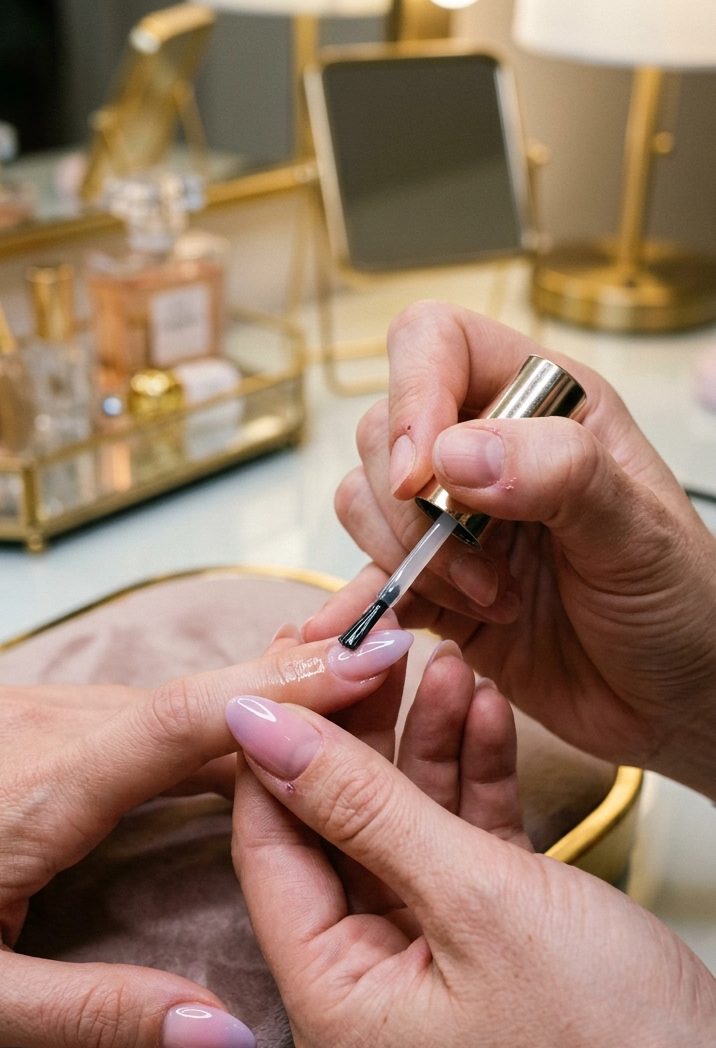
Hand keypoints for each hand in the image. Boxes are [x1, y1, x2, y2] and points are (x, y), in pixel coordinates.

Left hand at [0, 625, 410, 1047]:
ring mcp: (24, 708)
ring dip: (256, 689)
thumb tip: (224, 1035)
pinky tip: (242, 717)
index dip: (291, 690)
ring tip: (350, 679)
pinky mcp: (14, 710)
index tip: (374, 661)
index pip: (192, 723)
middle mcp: (42, 728)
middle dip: (299, 673)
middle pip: (196, 694)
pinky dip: (202, 706)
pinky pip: (131, 704)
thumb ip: (98, 1015)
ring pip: (166, 696)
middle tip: (399, 654)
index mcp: (41, 793)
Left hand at [229, 668, 715, 1047]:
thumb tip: (262, 730)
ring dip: (426, 745)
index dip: (276, 746)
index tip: (294, 660)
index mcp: (331, 994)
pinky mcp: (487, 943)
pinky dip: (473, 783)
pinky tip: (483, 715)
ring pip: (402, 827)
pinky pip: (458, 847)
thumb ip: (364, 804)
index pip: (267, 845)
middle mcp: (366, 981)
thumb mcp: (475, 899)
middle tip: (377, 651)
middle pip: (334, 828)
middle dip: (363, 733)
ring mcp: (428, 961)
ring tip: (445, 662)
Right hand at [308, 303, 715, 796]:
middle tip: (488, 573)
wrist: (673, 704)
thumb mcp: (638, 532)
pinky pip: (368, 574)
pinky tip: (418, 631)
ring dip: (412, 560)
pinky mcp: (432, 585)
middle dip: (416, 509)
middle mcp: (488, 447)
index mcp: (545, 400)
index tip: (418, 477)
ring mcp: (454, 518)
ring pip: (366, 501)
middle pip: (384, 430)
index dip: (412, 397)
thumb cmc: (681, 604)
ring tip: (492, 603)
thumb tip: (450, 452)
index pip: (436, 344)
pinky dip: (378, 602)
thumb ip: (559, 475)